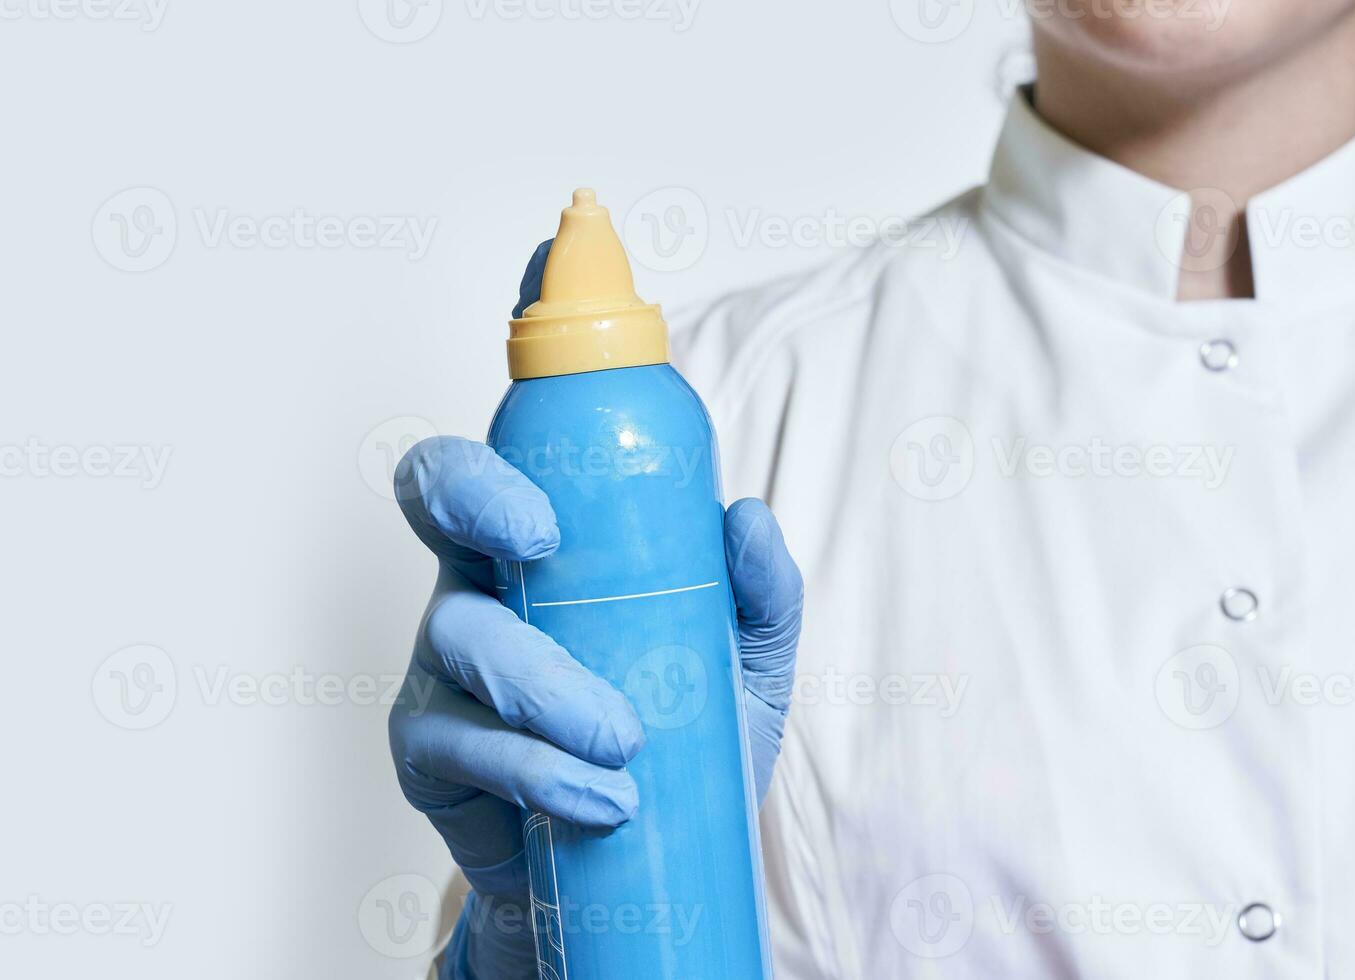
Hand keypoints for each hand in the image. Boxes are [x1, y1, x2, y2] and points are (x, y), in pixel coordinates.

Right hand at [387, 247, 803, 979]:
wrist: (637, 863)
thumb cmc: (682, 738)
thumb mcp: (742, 664)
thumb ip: (756, 592)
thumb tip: (748, 513)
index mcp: (558, 529)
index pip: (534, 423)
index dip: (534, 334)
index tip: (553, 261)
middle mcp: (488, 573)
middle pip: (440, 485)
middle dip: (477, 487)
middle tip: (542, 534)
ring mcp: (447, 657)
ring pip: (460, 626)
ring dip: (543, 683)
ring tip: (624, 741)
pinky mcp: (429, 745)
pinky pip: (459, 738)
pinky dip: (532, 766)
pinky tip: (597, 796)